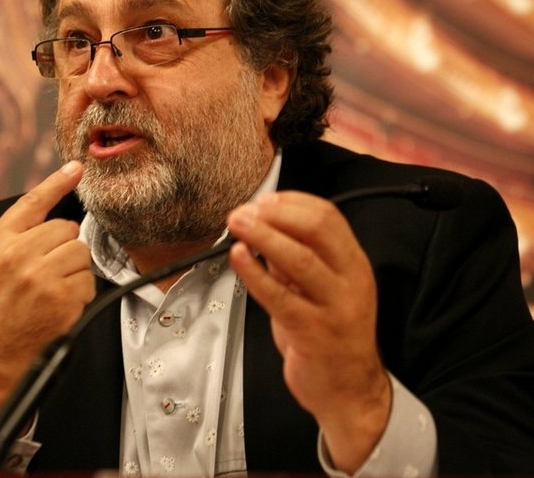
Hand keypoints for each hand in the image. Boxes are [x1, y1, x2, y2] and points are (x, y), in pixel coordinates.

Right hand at [0, 161, 94, 416]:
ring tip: (53, 291)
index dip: (57, 182)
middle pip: (67, 229)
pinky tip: (61, 307)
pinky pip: (88, 279)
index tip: (77, 166)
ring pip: (80, 252)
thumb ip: (19, 239)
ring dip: (75, 271)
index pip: (32, 203)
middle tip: (48, 274)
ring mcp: (38, 275)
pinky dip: (81, 293)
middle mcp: (16, 254)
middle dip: (65, 249)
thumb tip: (58, 218)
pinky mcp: (60, 296)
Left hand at [227, 191, 390, 473]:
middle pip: (317, 228)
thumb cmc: (329, 333)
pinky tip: (239, 258)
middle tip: (243, 212)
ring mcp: (336, 307)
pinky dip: (255, 273)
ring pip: (301, 259)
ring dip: (264, 236)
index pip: (327, 215)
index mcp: (353, 262)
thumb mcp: (317, 287)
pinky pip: (280, 297)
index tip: (261, 200)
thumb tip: (261, 225)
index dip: (290, 202)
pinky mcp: (314, 333)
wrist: (348, 390)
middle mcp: (350, 280)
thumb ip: (294, 256)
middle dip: (275, 214)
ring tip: (238, 225)